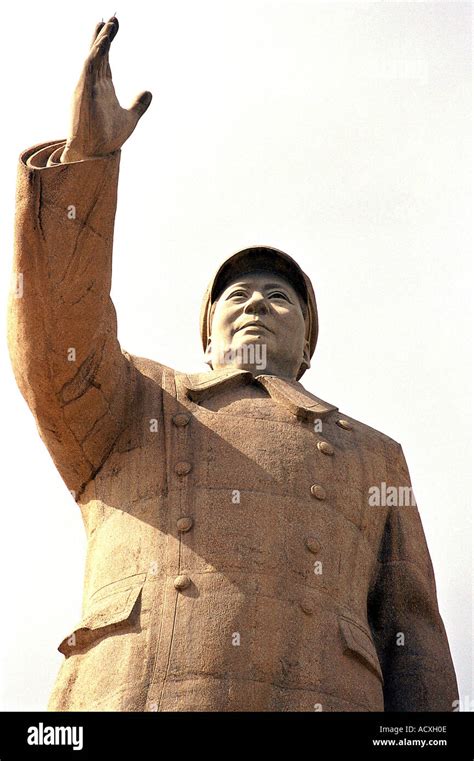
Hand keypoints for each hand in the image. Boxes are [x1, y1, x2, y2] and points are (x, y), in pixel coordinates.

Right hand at [61, 17, 151, 162]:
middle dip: (104, 34)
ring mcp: (87, 86)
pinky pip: (89, 68)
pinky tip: (104, 43)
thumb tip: (149, 92)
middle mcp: (93, 83)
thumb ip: (138, 105)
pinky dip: (96, 54)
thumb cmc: (107, 138)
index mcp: (102, 86)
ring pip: (93, 56)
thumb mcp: (130, 118)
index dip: (108, 40)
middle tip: (112, 17)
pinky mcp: (84, 92)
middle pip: (98, 52)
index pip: (105, 57)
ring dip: (101, 40)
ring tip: (109, 24)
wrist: (96, 154)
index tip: (115, 24)